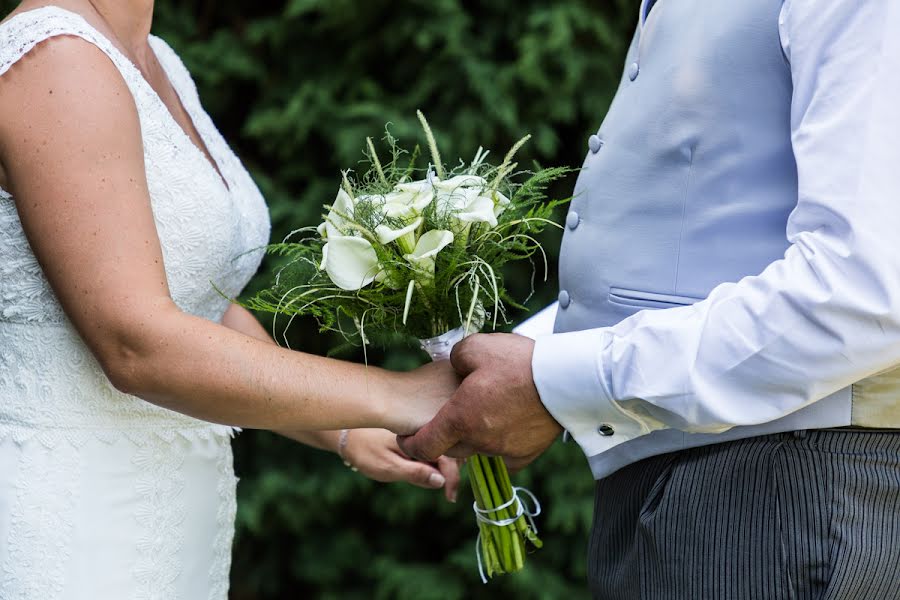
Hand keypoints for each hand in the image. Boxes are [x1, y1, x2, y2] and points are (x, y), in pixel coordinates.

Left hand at [341, 428, 461, 501]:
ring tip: (434, 481)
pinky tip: (427, 469)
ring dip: (446, 465)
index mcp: (420, 433)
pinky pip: (435, 444)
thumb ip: (415, 474)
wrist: (346, 433)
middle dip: (451, 472)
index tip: (450, 498)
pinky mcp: (419, 430)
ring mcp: (422, 427)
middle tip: (444, 492)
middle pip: (453, 451)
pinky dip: (437, 458)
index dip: (452, 479)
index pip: (449, 457)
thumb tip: (441, 481)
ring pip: (446, 448)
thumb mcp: (388, 467)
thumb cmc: (365, 450)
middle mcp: (425, 426)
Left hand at [398, 333, 562, 470]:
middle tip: (450, 415)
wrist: (567, 380)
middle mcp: (479, 441)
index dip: (410, 444)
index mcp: (460, 419)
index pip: (424, 445)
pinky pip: (503, 454)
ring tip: (484, 412)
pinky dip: (499, 443)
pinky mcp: (526, 453)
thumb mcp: (476, 346)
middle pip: (450, 447)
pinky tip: (505, 424)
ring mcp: (503, 450)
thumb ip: (456, 358)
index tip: (407, 437)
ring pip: (477, 449)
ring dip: (474, 436)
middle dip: (444, 436)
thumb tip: (455, 366)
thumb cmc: (519, 363)